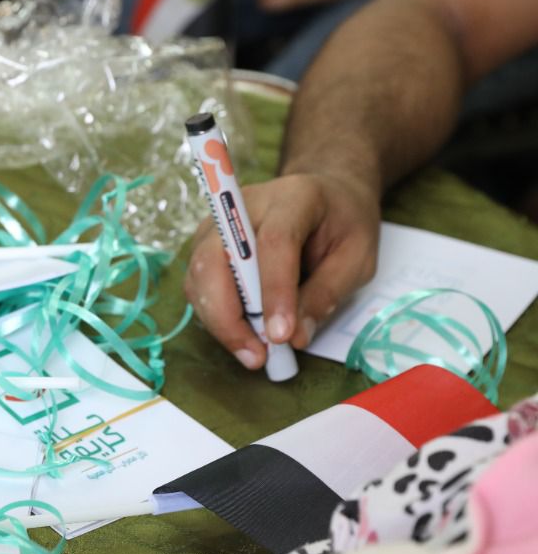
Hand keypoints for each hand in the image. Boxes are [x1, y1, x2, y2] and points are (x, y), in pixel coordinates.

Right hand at [184, 172, 380, 370]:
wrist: (325, 197)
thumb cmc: (343, 225)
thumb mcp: (356, 259)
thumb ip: (327, 293)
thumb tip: (294, 337)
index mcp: (292, 199)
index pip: (273, 243)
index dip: (273, 291)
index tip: (280, 337)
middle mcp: (243, 206)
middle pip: (215, 260)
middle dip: (228, 316)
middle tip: (257, 356)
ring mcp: (216, 226)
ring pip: (199, 277)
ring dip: (219, 322)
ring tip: (253, 353)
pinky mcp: (204, 246)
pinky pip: (198, 287)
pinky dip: (215, 317)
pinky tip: (242, 335)